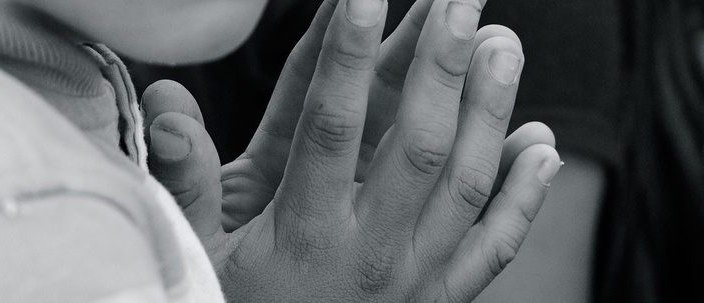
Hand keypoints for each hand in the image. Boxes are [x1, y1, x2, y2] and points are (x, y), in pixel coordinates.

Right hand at [144, 0, 560, 300]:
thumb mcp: (197, 253)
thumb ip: (185, 179)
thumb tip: (167, 103)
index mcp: (303, 234)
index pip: (329, 128)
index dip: (346, 55)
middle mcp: (369, 251)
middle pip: (419, 145)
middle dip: (442, 65)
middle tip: (460, 0)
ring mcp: (414, 277)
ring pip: (467, 184)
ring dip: (491, 109)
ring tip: (504, 42)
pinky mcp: (441, 297)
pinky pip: (495, 246)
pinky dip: (525, 196)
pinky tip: (543, 145)